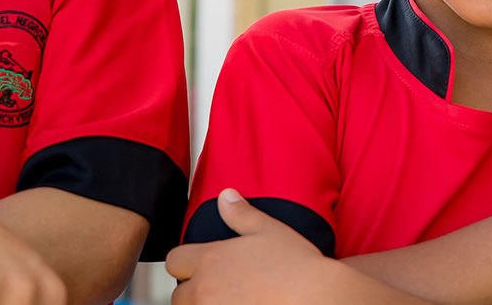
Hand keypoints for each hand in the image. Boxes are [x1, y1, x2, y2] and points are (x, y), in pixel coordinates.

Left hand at [167, 190, 355, 304]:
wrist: (316, 297)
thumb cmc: (296, 267)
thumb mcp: (268, 230)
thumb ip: (241, 214)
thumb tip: (227, 197)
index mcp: (210, 259)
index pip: (175, 261)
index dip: (187, 263)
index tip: (200, 268)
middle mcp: (205, 289)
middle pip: (179, 294)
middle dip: (194, 291)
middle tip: (218, 289)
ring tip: (228, 301)